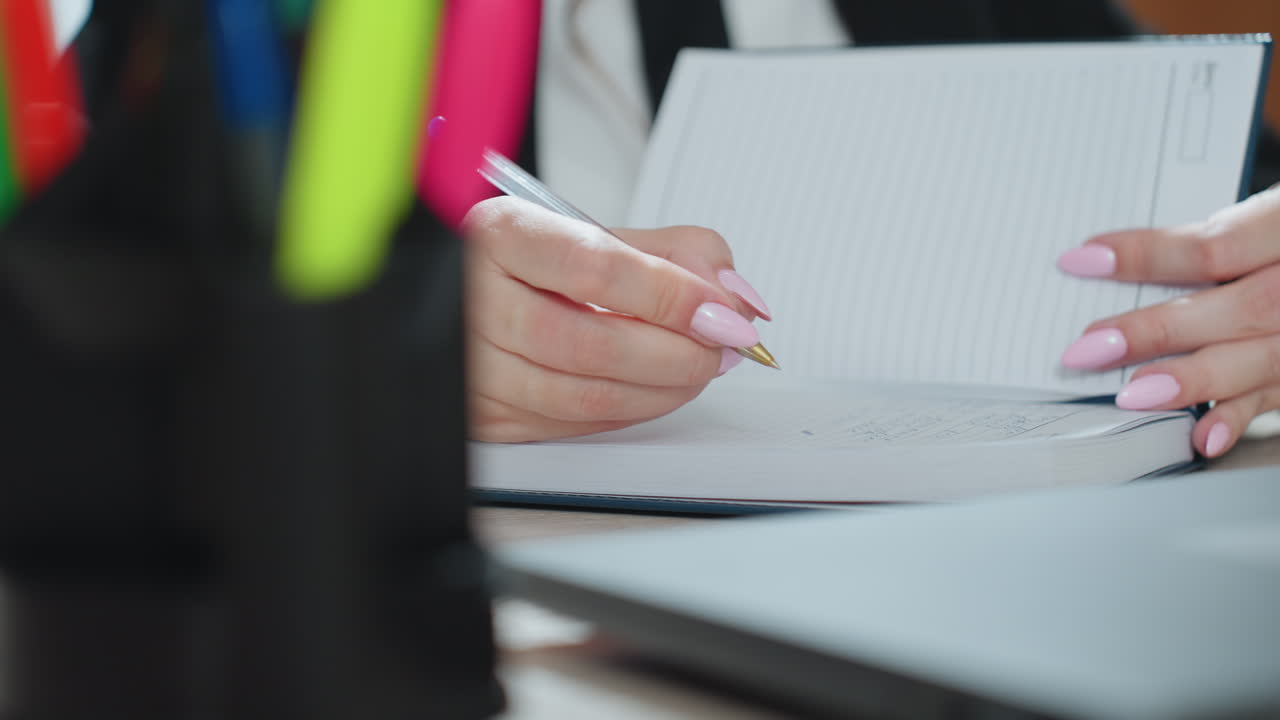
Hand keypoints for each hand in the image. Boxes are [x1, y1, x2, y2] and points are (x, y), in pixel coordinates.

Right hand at [463, 196, 770, 442]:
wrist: (466, 292)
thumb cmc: (532, 261)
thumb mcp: (597, 231)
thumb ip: (675, 253)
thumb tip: (734, 298)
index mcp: (503, 235)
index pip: (597, 269)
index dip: (672, 296)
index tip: (725, 313)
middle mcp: (474, 300)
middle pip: (595, 345)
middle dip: (679, 354)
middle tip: (724, 345)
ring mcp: (473, 366)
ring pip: (588, 396)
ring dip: (665, 389)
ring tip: (699, 366)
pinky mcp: (485, 415)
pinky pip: (574, 425)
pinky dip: (631, 409)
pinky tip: (654, 387)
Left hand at [1057, 184, 1279, 457]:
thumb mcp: (1269, 215)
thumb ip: (1215, 239)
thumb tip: (1111, 262)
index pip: (1217, 244)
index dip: (1148, 253)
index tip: (1083, 260)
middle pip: (1239, 308)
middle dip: (1160, 330)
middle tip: (1089, 347)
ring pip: (1261, 360)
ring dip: (1192, 380)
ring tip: (1132, 394)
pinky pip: (1277, 396)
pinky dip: (1236, 417)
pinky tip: (1200, 435)